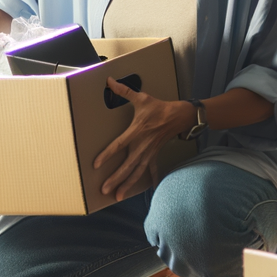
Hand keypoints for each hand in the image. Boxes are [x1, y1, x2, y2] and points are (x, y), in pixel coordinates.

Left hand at [95, 78, 194, 201]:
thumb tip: (109, 80)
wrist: (179, 116)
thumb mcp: (141, 98)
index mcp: (136, 132)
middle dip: (116, 178)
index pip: (118, 146)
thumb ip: (124, 91)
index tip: (96, 165)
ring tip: (118, 196)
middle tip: (104, 189)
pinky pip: (152, 170)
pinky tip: (150, 191)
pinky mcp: (155, 155)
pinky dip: (151, 180)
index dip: (107, 155)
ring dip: (127, 185)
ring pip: (137, 172)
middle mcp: (142, 146)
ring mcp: (149, 152)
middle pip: (127, 165)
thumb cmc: (158, 107)